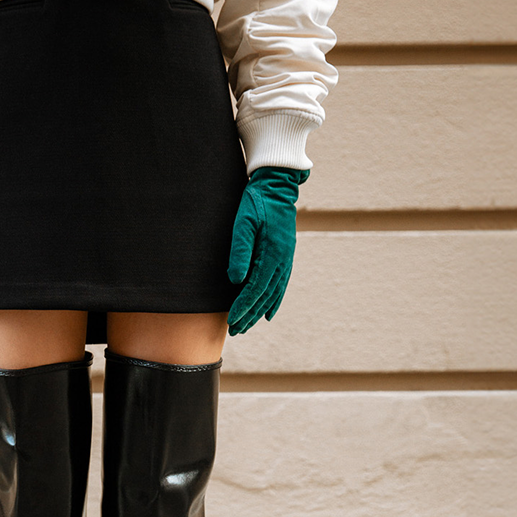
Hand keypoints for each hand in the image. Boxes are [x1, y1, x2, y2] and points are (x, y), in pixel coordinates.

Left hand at [227, 166, 309, 336]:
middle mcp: (282, 261)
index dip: (243, 307)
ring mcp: (286, 260)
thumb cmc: (256, 202)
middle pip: (264, 296)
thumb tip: (236, 280)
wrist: (276, 185)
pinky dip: (274, 301)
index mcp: (273, 254)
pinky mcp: (285, 256)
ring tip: (247, 326)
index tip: (231, 320)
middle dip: (249, 315)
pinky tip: (268, 313)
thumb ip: (240, 251)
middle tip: (236, 331)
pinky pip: (280, 285)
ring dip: (259, 312)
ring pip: (273, 294)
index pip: (255, 289)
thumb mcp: (243, 223)